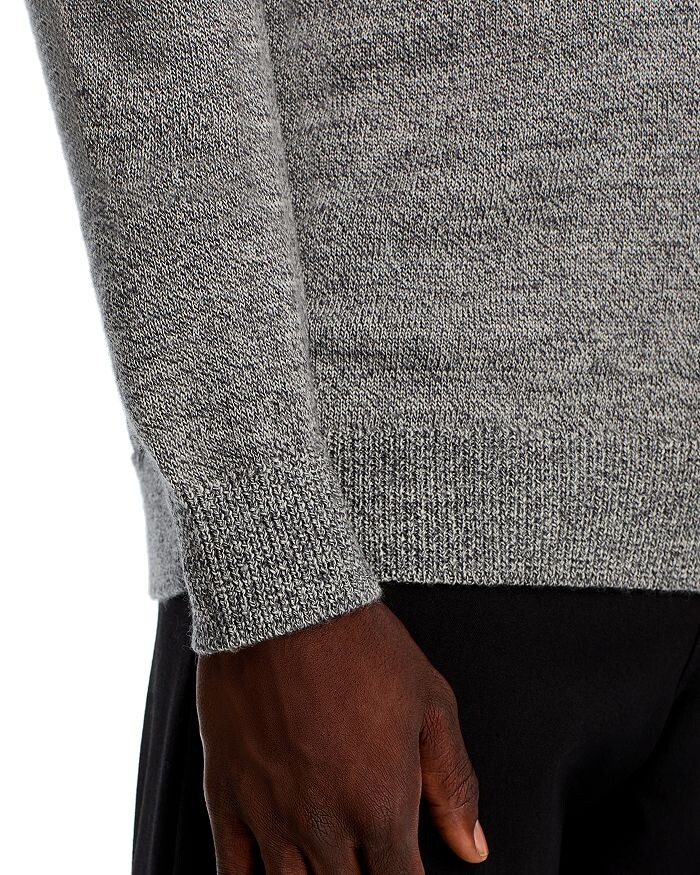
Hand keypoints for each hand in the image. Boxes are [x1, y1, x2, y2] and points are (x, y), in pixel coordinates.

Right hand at [197, 601, 487, 872]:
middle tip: (365, 863)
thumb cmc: (362, 646)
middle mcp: (324, 823)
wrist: (285, 603)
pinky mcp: (225, 795)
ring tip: (326, 868)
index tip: (405, 873)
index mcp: (381, 806)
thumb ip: (454, 784)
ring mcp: (269, 814)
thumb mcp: (431, 704)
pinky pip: (230, 874)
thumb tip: (472, 848)